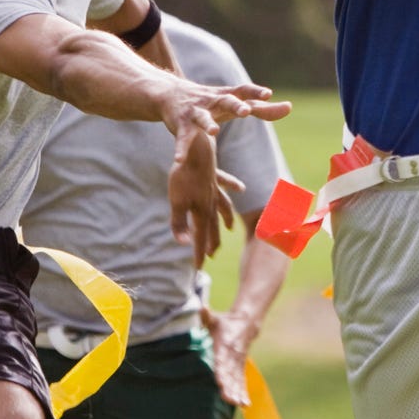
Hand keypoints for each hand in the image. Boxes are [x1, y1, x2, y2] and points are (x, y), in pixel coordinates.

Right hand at [162, 79, 291, 165]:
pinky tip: (179, 162)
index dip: (256, 92)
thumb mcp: (237, 104)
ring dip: (208, 123)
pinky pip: (183, 139)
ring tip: (214, 132)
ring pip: (202, 117)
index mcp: (228, 96)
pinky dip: (181, 150)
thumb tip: (290, 107)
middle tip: (245, 111)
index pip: (244, 91)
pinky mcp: (182, 125)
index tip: (268, 94)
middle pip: (226, 101)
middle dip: (236, 105)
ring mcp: (196, 112)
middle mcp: (213, 101)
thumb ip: (263, 109)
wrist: (172, 94)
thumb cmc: (213, 101)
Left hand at [168, 129, 246, 263]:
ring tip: (228, 230)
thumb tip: (184, 243)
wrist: (196, 149)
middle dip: (211, 242)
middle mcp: (211, 203)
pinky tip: (241, 188)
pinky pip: (225, 184)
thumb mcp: (177, 202)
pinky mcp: (213, 176)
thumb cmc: (184, 176)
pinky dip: (233, 187)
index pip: (200, 238)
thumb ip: (180, 224)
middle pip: (212, 227)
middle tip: (210, 256)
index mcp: (202, 212)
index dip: (199, 254)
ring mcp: (214, 189)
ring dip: (225, 221)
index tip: (198, 268)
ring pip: (222, 209)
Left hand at [200, 304, 252, 406]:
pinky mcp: (241, 367)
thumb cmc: (225, 322)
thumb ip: (206, 315)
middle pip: (230, 374)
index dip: (221, 370)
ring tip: (236, 404)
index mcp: (224, 345)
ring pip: (237, 380)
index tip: (220, 381)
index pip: (222, 360)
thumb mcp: (215, 318)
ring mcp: (238, 363)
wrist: (247, 323)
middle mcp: (232, 356)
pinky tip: (245, 405)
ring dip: (237, 392)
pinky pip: (242, 381)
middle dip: (229, 387)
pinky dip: (244, 392)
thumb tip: (201, 307)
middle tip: (228, 399)